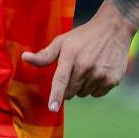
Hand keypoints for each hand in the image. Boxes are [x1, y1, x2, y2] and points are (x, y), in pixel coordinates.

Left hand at [22, 0, 136, 110]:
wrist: (114, 29)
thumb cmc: (83, 36)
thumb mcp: (62, 41)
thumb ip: (45, 55)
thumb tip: (24, 58)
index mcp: (70, 56)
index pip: (61, 79)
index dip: (56, 95)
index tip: (52, 108)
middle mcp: (86, 66)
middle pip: (70, 91)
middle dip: (68, 86)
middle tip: (74, 70)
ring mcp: (100, 73)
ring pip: (83, 93)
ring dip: (82, 86)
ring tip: (88, 67)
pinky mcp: (113, 79)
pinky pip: (97, 93)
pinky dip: (95, 87)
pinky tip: (99, 71)